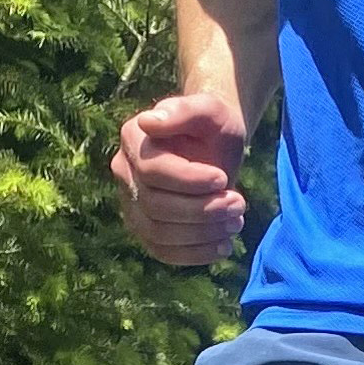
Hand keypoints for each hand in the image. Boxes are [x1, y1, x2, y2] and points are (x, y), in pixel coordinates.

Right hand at [113, 91, 250, 266]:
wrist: (215, 149)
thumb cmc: (214, 128)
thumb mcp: (211, 112)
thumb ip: (186, 110)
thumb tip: (149, 121)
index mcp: (133, 138)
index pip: (152, 171)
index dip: (188, 180)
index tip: (223, 178)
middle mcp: (124, 172)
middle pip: (154, 205)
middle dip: (201, 210)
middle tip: (239, 204)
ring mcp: (131, 204)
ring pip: (157, 232)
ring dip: (201, 233)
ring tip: (235, 222)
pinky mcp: (145, 231)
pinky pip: (162, 252)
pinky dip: (194, 255)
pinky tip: (223, 246)